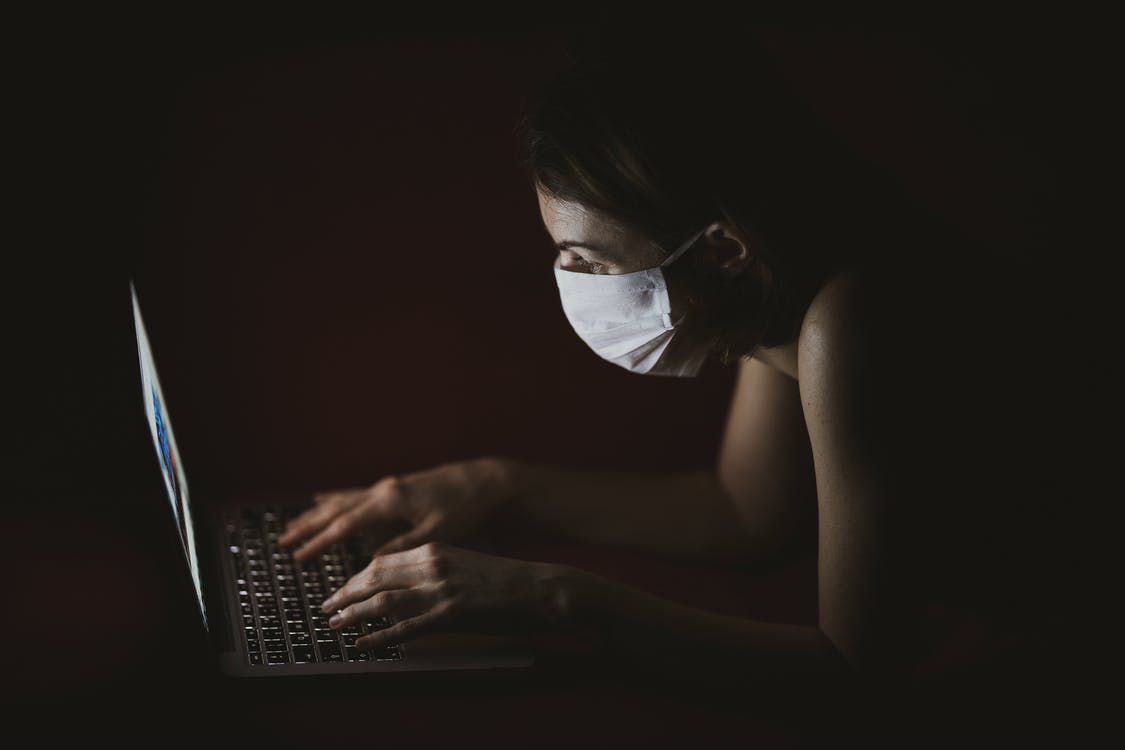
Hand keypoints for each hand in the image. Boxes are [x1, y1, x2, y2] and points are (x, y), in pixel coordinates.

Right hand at [276, 458, 515, 562]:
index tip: (298, 557)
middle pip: (336, 509)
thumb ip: (403, 547)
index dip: (320, 543)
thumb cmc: (464, 508)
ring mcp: (387, 486)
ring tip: (293, 523)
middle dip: (308, 526)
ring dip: (316, 513)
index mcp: (389, 502)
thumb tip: (373, 561)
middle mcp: (383, 490)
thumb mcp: (437, 533)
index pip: (345, 526)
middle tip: (282, 541)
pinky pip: (355, 493)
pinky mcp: (395, 487)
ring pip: (342, 500)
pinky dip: (335, 498)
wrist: (483, 480)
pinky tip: (323, 498)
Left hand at [319, 543, 567, 650]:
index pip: (381, 561)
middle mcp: (433, 565)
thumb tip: (404, 585)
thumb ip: (433, 569)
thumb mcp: (462, 563)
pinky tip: (364, 644)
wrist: (538, 587)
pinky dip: (379, 637)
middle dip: (345, 594)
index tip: (340, 589)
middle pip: (374, 578)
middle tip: (327, 608)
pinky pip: (406, 627)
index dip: (355, 577)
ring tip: (335, 626)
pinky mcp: (451, 614)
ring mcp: (441, 590)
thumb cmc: (503, 580)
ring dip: (354, 615)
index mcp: (435, 549)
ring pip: (383, 601)